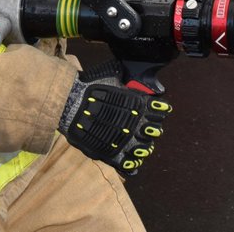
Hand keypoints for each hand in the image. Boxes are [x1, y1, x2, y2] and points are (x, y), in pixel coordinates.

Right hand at [58, 61, 170, 175]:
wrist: (71, 103)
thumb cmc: (90, 86)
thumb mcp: (111, 72)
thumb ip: (123, 75)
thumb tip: (127, 68)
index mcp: (140, 104)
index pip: (161, 110)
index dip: (160, 110)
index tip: (156, 110)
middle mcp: (136, 124)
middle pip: (155, 131)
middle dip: (152, 129)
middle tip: (145, 128)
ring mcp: (125, 141)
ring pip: (145, 150)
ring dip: (144, 147)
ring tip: (139, 145)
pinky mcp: (112, 154)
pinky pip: (128, 165)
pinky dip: (132, 166)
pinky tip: (133, 164)